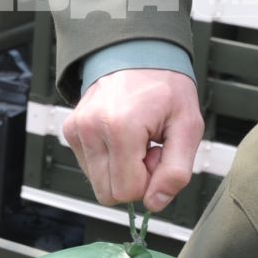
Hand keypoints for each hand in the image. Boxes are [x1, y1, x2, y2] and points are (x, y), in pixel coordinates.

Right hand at [59, 68, 202, 210]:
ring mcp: (77, 129)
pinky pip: (89, 167)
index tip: (158, 154)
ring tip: (136, 141)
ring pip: (98, 183)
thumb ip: (176, 171)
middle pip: (108, 193)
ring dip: (120, 170)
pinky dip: (108, 159)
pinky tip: (122, 137)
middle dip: (133, 180)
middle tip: (148, 150)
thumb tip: (155, 204)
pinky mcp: (70, 130)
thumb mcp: (188, 127)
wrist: (138, 54)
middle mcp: (91, 129)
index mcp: (120, 128)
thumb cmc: (165, 88)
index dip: (149, 181)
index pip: (128, 192)